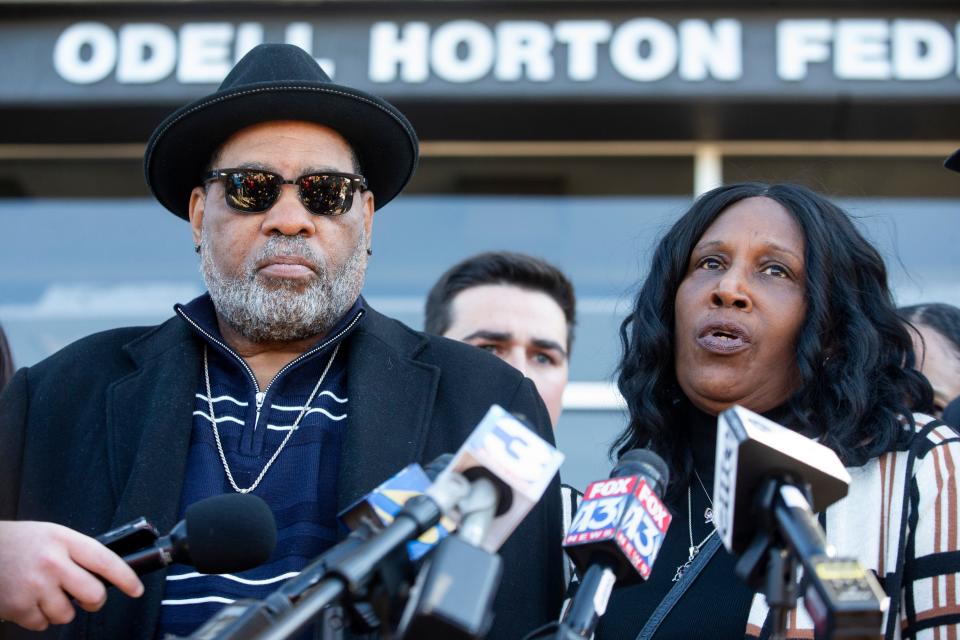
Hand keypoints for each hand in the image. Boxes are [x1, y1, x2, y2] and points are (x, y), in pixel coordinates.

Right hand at [0, 521, 143, 630]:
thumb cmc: (19, 542)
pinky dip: (38, 617)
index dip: (125, 577)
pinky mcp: (17, 606)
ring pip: (67, 614)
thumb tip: (105, 572)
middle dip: (94, 601)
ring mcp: (34, 586)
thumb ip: (77, 551)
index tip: (137, 589)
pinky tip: (29, 601)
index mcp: (64, 540)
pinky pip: (42, 624)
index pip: (105, 560)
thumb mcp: (52, 534)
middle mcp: (52, 563)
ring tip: (46, 594)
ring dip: (61, 610)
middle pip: (93, 594)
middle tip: (88, 598)